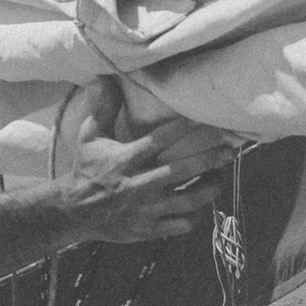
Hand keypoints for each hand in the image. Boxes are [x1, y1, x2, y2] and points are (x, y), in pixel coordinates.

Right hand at [56, 113, 231, 247]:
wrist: (75, 213)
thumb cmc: (85, 169)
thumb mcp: (89, 136)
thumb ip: (103, 107)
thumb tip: (106, 77)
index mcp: (126, 159)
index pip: (159, 140)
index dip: (182, 128)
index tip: (202, 119)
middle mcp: (139, 184)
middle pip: (182, 171)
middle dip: (209, 160)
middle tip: (230, 150)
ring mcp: (147, 209)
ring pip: (188, 200)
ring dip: (209, 188)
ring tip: (220, 177)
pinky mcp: (150, 229)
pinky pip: (181, 224)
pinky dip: (195, 216)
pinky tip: (200, 205)